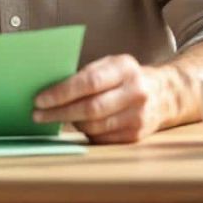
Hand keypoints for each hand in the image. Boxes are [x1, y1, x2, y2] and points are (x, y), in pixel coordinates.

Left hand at [32, 54, 166, 143]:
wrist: (164, 94)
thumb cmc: (124, 76)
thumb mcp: (110, 64)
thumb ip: (85, 73)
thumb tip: (49, 89)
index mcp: (125, 68)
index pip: (89, 82)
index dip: (61, 92)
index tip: (39, 99)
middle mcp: (136, 92)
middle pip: (91, 108)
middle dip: (59, 112)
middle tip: (38, 115)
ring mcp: (139, 116)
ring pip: (95, 126)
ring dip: (70, 123)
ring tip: (53, 118)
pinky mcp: (137, 135)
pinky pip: (103, 138)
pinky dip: (85, 133)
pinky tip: (75, 125)